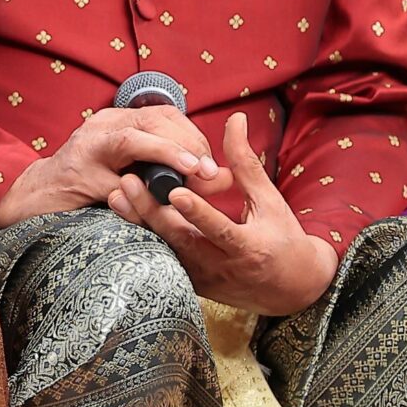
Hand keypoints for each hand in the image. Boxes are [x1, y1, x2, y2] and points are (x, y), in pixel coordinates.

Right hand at [0, 105, 226, 227]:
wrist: (35, 199)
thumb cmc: (89, 188)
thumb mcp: (133, 174)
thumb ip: (173, 172)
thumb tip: (224, 178)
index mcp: (115, 121)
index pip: (163, 115)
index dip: (193, 135)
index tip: (210, 163)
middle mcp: (100, 127)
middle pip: (153, 121)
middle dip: (189, 144)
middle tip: (210, 172)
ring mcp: (86, 150)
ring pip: (132, 141)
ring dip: (169, 153)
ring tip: (196, 170)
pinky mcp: (77, 178)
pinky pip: (114, 183)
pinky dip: (139, 192)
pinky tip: (158, 198)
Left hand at [109, 111, 339, 316]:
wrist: (290, 288)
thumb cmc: (282, 237)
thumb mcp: (269, 200)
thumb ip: (245, 162)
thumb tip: (235, 119)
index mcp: (249, 247)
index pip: (219, 230)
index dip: (198, 213)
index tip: (175, 191)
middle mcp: (223, 267)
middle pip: (181, 240)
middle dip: (153, 212)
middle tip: (128, 182)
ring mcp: (203, 278)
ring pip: (165, 250)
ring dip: (140, 224)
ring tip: (117, 195)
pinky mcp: (190, 283)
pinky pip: (162, 258)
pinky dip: (142, 237)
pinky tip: (122, 214)